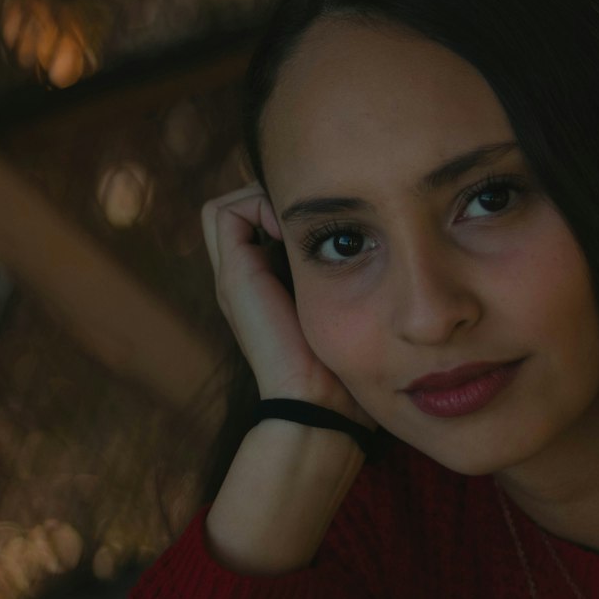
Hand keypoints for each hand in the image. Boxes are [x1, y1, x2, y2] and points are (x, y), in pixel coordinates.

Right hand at [201, 184, 376, 430]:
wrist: (316, 401)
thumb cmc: (341, 366)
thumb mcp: (348, 312)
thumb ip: (348, 282)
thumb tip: (371, 246)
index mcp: (266, 285)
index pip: (262, 220)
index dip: (291, 209)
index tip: (330, 221)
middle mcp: (243, 276)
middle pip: (244, 209)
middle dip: (279, 198)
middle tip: (315, 214)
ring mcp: (233, 275)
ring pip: (231, 206)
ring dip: (267, 198)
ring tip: (303, 222)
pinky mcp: (233, 274)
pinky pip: (227, 212)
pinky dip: (258, 205)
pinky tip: (294, 229)